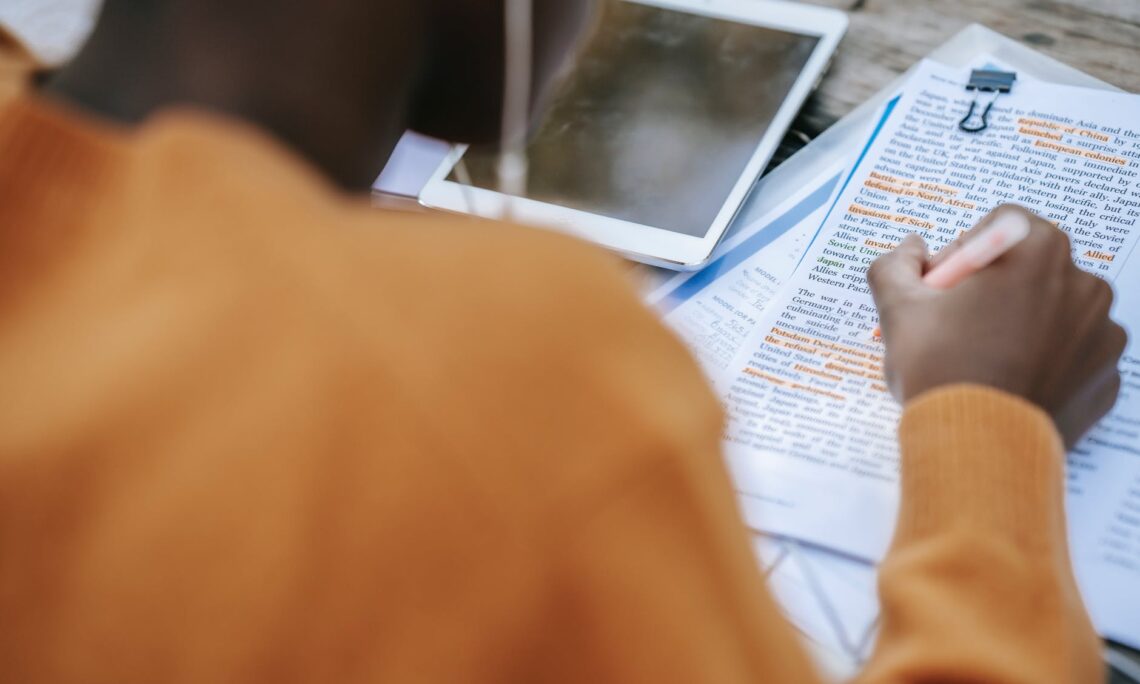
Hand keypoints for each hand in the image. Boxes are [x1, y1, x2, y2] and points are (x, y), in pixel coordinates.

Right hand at [868, 205, 1126, 447]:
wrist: (979, 450)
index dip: (965, 255)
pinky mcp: (1107, 375)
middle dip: (997, 287)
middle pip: (1032, 267)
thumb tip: (911, 250)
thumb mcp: (898, 310)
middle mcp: (1083, 282)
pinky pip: (1073, 355)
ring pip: (1055, 311)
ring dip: (1024, 323)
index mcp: (1037, 251)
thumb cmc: (942, 371)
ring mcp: (1102, 332)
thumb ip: (895, 264)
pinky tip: (1010, 383)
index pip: (1000, 226)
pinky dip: (1047, 362)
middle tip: (958, 327)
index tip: (944, 291)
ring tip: (984, 360)